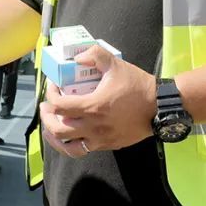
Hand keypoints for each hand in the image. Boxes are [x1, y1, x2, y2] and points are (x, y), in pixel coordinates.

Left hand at [39, 45, 156, 157]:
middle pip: (58, 130)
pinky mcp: (109, 145)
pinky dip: (72, 144)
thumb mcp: (115, 63)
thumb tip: (77, 58)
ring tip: (51, 128)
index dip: (50, 96)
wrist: (160, 107)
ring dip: (55, 137)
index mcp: (93, 107)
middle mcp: (94, 127)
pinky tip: (71, 135)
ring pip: (69, 147)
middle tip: (45, 107)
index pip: (59, 106)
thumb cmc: (137, 85)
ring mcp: (101, 139)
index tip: (52, 87)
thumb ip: (94, 55)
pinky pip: (83, 150)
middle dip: (46, 118)